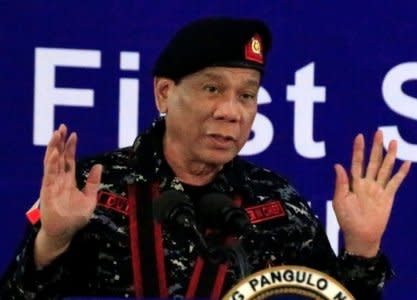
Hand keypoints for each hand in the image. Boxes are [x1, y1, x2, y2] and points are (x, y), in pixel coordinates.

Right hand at [34, 124, 101, 267]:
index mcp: (69, 180)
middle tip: (62, 127)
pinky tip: (54, 153)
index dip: (71, 147)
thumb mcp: (90, 198)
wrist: (65, 233)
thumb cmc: (76, 217)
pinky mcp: (47, 191)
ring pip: (52, 162)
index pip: (69, 160)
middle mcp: (59, 179)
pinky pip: (49, 174)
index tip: (74, 134)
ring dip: (54, 148)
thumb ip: (94, 182)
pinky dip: (51, 163)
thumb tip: (99, 165)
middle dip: (60, 142)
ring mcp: (52, 184)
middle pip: (59, 157)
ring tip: (56, 134)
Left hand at [332, 130, 410, 256]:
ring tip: (394, 142)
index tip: (359, 136)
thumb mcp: (340, 200)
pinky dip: (401, 173)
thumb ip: (341, 182)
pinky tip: (406, 163)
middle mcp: (367, 183)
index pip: (357, 162)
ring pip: (385, 169)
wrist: (361, 235)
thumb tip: (337, 164)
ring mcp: (378, 189)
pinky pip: (395, 183)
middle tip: (379, 132)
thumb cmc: (347, 219)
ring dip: (389, 156)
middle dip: (375, 147)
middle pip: (373, 161)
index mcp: (354, 183)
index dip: (358, 150)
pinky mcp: (388, 197)